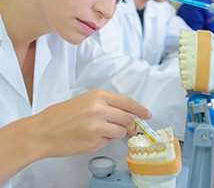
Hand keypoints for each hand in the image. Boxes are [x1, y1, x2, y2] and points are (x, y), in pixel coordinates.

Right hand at [24, 90, 150, 158]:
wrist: (43, 131)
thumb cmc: (61, 116)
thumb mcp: (85, 101)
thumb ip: (106, 105)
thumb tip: (125, 113)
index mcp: (98, 96)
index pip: (128, 102)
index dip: (140, 109)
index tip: (148, 115)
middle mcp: (100, 108)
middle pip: (128, 118)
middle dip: (131, 125)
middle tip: (131, 129)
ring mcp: (97, 125)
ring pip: (121, 131)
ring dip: (116, 134)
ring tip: (100, 132)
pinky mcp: (94, 140)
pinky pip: (109, 141)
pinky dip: (104, 141)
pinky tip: (91, 137)